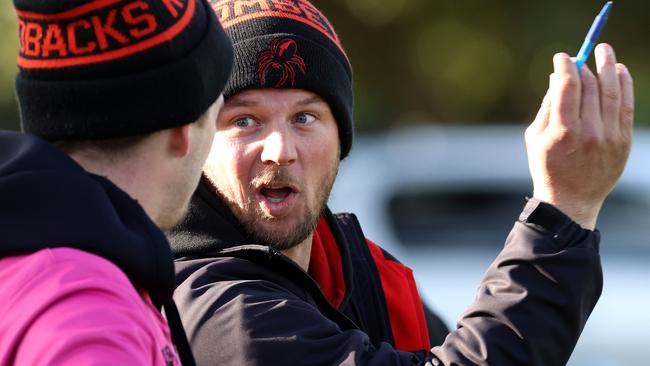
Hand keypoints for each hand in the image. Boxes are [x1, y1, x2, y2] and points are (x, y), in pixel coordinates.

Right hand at [525, 43, 633, 229]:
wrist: (571, 201)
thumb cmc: (548, 168)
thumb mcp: (535, 138)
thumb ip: (546, 108)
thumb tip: (556, 79)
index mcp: (563, 131)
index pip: (567, 87)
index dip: (565, 67)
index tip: (561, 57)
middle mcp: (588, 131)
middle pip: (589, 86)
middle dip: (583, 66)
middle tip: (579, 56)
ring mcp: (609, 136)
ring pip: (611, 91)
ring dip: (608, 67)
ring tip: (605, 51)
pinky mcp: (623, 141)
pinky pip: (625, 106)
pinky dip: (624, 85)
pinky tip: (619, 71)